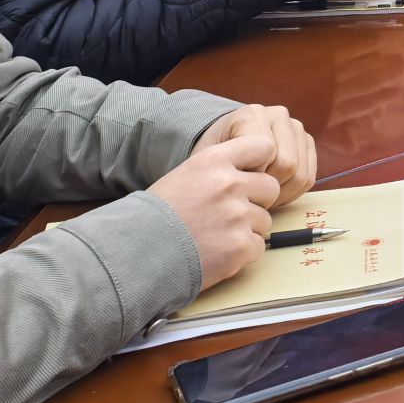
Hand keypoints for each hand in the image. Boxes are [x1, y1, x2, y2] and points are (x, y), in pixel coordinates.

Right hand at [148, 132, 283, 290]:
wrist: (133, 255)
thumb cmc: (155, 218)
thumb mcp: (184, 176)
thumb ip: (219, 170)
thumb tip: (252, 171)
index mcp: (213, 160)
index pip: (264, 147)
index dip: (260, 164)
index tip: (250, 176)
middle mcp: (229, 184)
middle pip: (270, 187)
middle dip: (256, 202)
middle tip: (229, 215)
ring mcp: (236, 215)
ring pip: (264, 220)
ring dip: (246, 230)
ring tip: (214, 237)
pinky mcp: (239, 246)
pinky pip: (258, 246)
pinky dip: (241, 254)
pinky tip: (216, 253)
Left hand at [192, 104, 318, 205]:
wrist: (222, 147)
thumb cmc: (214, 160)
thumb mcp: (208, 163)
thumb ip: (223, 171)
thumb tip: (246, 191)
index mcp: (252, 115)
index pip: (267, 155)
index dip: (251, 178)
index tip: (235, 184)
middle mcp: (278, 115)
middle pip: (288, 165)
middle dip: (268, 188)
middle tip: (249, 196)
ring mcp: (296, 128)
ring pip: (301, 174)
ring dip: (281, 193)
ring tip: (260, 195)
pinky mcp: (307, 143)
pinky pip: (309, 177)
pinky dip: (292, 192)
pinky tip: (273, 192)